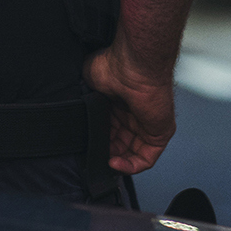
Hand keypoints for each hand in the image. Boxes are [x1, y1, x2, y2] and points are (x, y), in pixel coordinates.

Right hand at [84, 44, 175, 173]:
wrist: (133, 65)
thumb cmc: (113, 65)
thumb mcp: (87, 80)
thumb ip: (82, 97)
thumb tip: (71, 107)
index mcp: (118, 104)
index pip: (108, 131)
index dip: (96, 140)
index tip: (85, 145)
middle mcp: (133, 115)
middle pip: (120, 144)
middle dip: (105, 151)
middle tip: (93, 154)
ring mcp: (148, 125)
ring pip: (133, 154)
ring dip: (117, 162)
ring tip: (102, 161)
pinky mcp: (159, 133)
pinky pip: (146, 158)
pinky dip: (130, 165)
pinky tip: (114, 163)